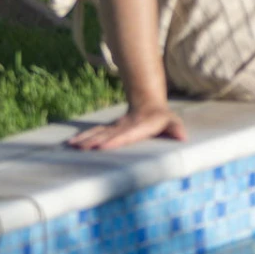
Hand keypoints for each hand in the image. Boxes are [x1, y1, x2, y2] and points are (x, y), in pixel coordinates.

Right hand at [66, 102, 188, 150]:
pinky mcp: (109, 130)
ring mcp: (115, 128)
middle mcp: (123, 127)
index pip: (125, 135)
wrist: (148, 104)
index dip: (114, 140)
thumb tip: (183, 137)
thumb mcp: (171, 122)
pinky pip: (95, 133)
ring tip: (71, 146)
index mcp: (137, 127)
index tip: (102, 146)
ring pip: (98, 133)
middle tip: (79, 149)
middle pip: (106, 134)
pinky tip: (71, 144)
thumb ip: (176, 129)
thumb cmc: (162, 118)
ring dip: (85, 139)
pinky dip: (83, 138)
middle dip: (93, 142)